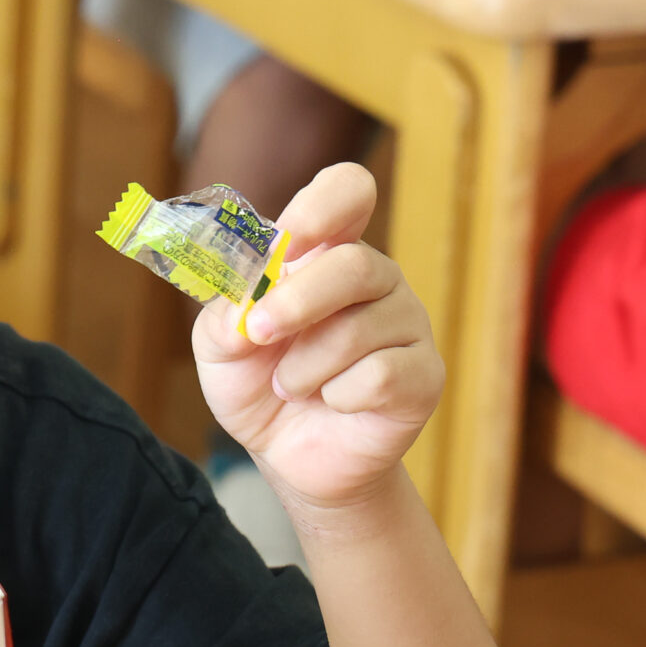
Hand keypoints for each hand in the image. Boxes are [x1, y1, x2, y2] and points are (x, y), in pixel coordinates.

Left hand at [194, 164, 443, 513]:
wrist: (287, 454)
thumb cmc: (258, 383)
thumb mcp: (221, 346)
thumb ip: (224, 316)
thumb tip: (245, 304)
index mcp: (325, 253)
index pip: (347, 193)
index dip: (322, 208)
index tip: (287, 241)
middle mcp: (375, 279)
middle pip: (355, 264)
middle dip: (296, 302)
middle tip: (258, 333)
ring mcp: (407, 324)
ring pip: (359, 330)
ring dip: (304, 366)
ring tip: (290, 385)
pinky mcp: (425, 374)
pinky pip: (381, 375)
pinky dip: (338, 395)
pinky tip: (333, 402)